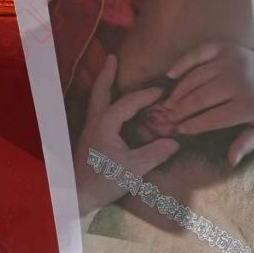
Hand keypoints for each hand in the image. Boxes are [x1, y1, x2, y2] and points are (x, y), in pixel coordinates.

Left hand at [74, 54, 178, 215]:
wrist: (78, 196)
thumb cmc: (104, 181)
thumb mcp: (134, 168)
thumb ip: (155, 153)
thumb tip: (175, 141)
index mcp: (105, 125)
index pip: (128, 103)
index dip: (146, 95)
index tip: (163, 90)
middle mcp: (94, 122)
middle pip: (100, 92)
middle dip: (107, 74)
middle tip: (112, 57)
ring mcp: (89, 129)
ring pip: (96, 100)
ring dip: (104, 85)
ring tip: (111, 72)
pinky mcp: (89, 138)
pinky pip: (98, 111)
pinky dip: (105, 100)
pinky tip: (113, 104)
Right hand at [162, 42, 253, 165]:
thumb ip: (246, 143)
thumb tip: (231, 161)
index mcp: (248, 105)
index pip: (213, 119)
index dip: (194, 126)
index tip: (180, 130)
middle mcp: (238, 81)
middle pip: (200, 98)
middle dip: (181, 110)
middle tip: (168, 117)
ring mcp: (231, 61)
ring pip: (195, 78)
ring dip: (179, 92)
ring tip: (168, 103)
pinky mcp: (225, 47)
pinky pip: (198, 54)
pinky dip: (182, 63)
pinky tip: (171, 75)